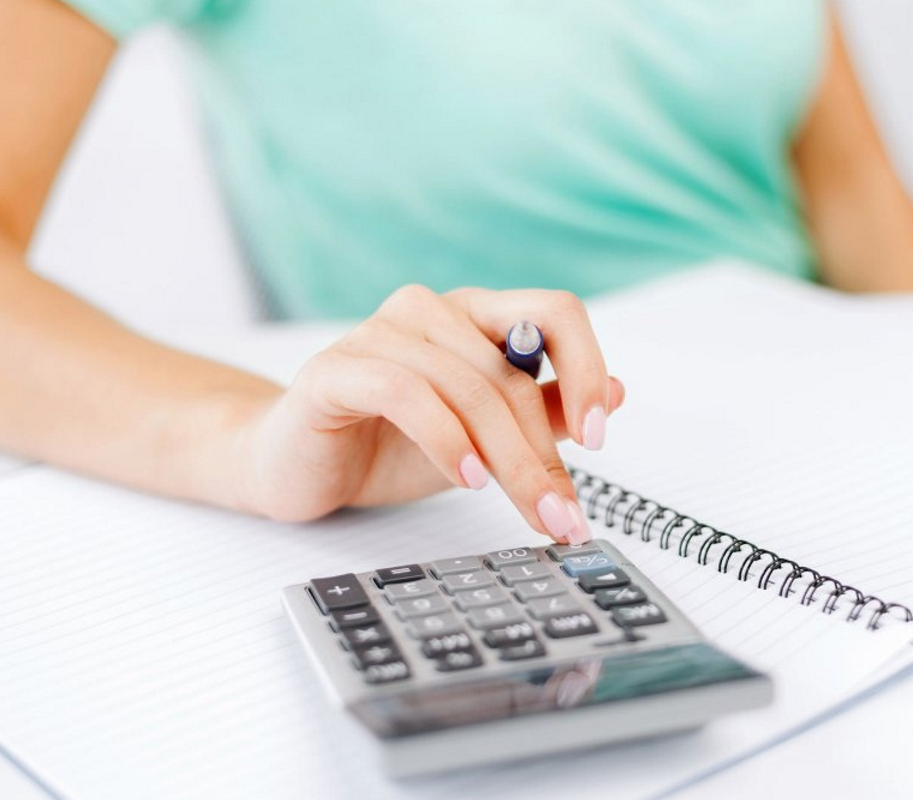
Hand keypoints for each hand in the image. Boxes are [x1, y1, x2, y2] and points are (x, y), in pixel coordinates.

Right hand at [230, 285, 623, 542]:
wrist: (294, 469)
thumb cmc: (388, 447)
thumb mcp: (484, 438)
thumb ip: (544, 413)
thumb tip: (617, 394)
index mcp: (472, 316)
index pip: (553, 312)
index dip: (587, 366)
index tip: (599, 435)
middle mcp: (429, 312)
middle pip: (513, 371)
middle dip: (546, 453)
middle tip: (564, 515)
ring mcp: (378, 334)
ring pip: (468, 387)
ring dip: (508, 459)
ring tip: (526, 511)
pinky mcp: (335, 370)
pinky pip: (406, 393)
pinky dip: (446, 438)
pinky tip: (466, 478)